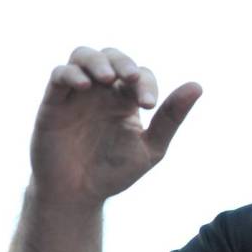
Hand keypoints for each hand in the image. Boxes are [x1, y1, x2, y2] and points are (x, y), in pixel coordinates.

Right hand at [29, 47, 202, 206]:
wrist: (79, 195)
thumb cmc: (114, 172)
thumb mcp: (151, 147)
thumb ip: (171, 117)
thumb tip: (198, 86)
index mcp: (126, 100)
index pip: (140, 75)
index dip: (146, 83)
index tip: (149, 105)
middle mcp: (102, 92)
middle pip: (112, 56)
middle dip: (123, 62)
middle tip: (131, 78)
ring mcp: (77, 94)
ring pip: (83, 56)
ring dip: (97, 61)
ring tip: (107, 78)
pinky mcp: (53, 103)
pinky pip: (59, 76)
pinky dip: (71, 74)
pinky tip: (85, 86)